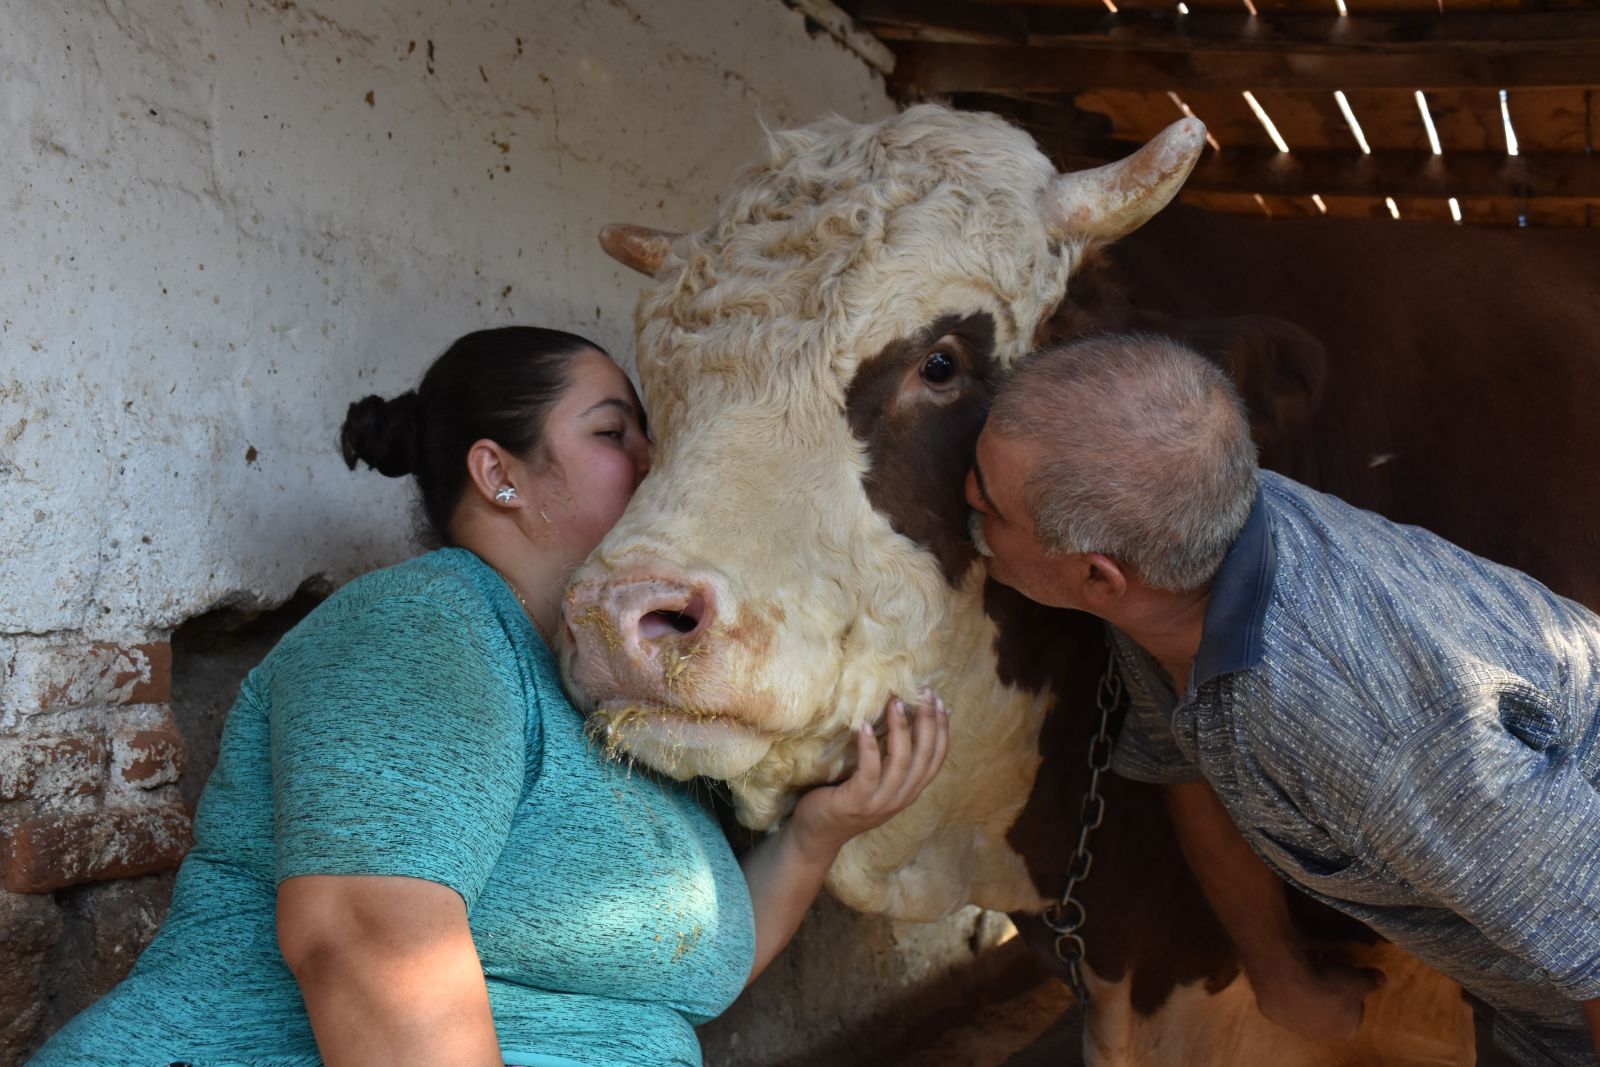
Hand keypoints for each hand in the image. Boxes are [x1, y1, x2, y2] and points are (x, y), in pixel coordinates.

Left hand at [787, 691, 949, 861]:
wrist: (817, 833)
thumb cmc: (847, 798)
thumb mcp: (878, 781)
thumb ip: (893, 759)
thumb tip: (905, 718)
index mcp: (910, 791)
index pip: (936, 759)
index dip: (941, 730)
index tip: (939, 702)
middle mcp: (901, 798)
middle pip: (923, 757)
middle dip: (927, 722)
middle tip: (924, 693)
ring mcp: (879, 803)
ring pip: (900, 762)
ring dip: (900, 729)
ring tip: (896, 702)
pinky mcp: (856, 802)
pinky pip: (869, 772)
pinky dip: (870, 748)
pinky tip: (865, 726)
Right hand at [1255, 955, 1384, 1040]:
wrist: (1289, 985)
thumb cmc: (1331, 985)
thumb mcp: (1358, 979)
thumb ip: (1371, 980)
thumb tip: (1382, 978)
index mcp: (1347, 1029)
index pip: (1357, 1011)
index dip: (1355, 991)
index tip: (1350, 976)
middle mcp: (1323, 1034)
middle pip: (1332, 1008)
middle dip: (1332, 989)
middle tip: (1331, 967)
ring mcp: (1297, 1026)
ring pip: (1308, 1004)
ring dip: (1311, 987)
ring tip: (1310, 964)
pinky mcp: (1277, 1014)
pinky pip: (1288, 998)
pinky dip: (1291, 986)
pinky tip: (1293, 971)